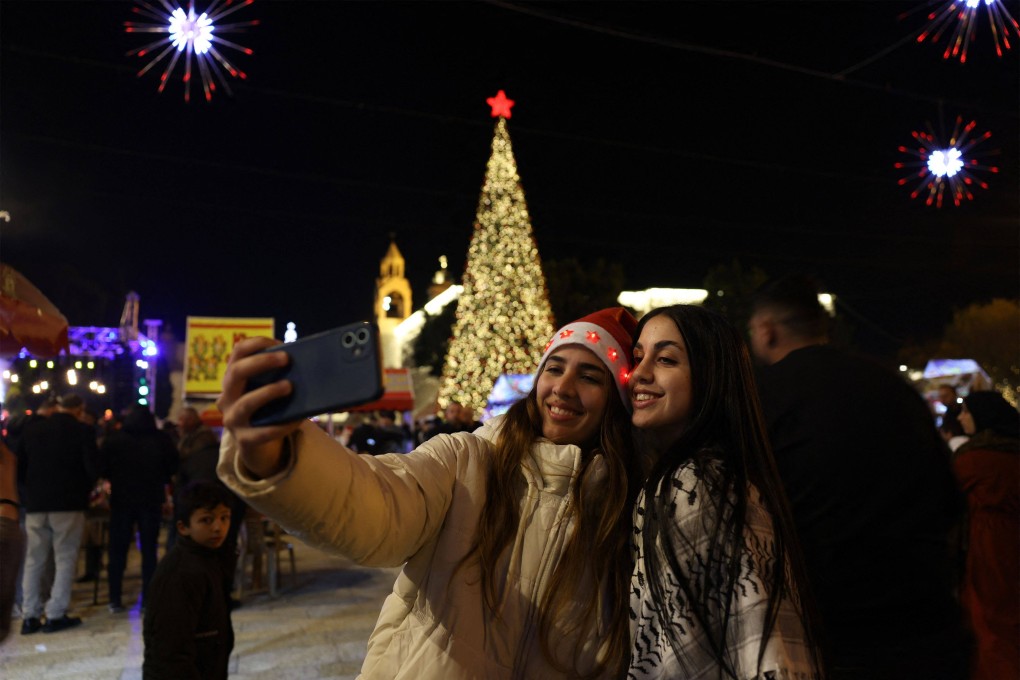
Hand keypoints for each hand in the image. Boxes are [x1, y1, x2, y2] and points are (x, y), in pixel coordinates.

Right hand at [217, 337, 300, 478]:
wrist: (258, 446)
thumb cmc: (267, 409)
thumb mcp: (268, 389)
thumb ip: (279, 376)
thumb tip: (310, 365)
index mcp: (233, 378)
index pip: (238, 352)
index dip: (257, 343)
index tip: (279, 343)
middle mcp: (227, 396)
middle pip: (236, 372)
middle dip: (262, 362)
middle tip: (286, 358)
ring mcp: (233, 419)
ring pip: (245, 403)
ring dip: (268, 392)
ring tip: (289, 386)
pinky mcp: (244, 440)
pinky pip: (263, 432)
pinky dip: (282, 425)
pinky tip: (298, 419)